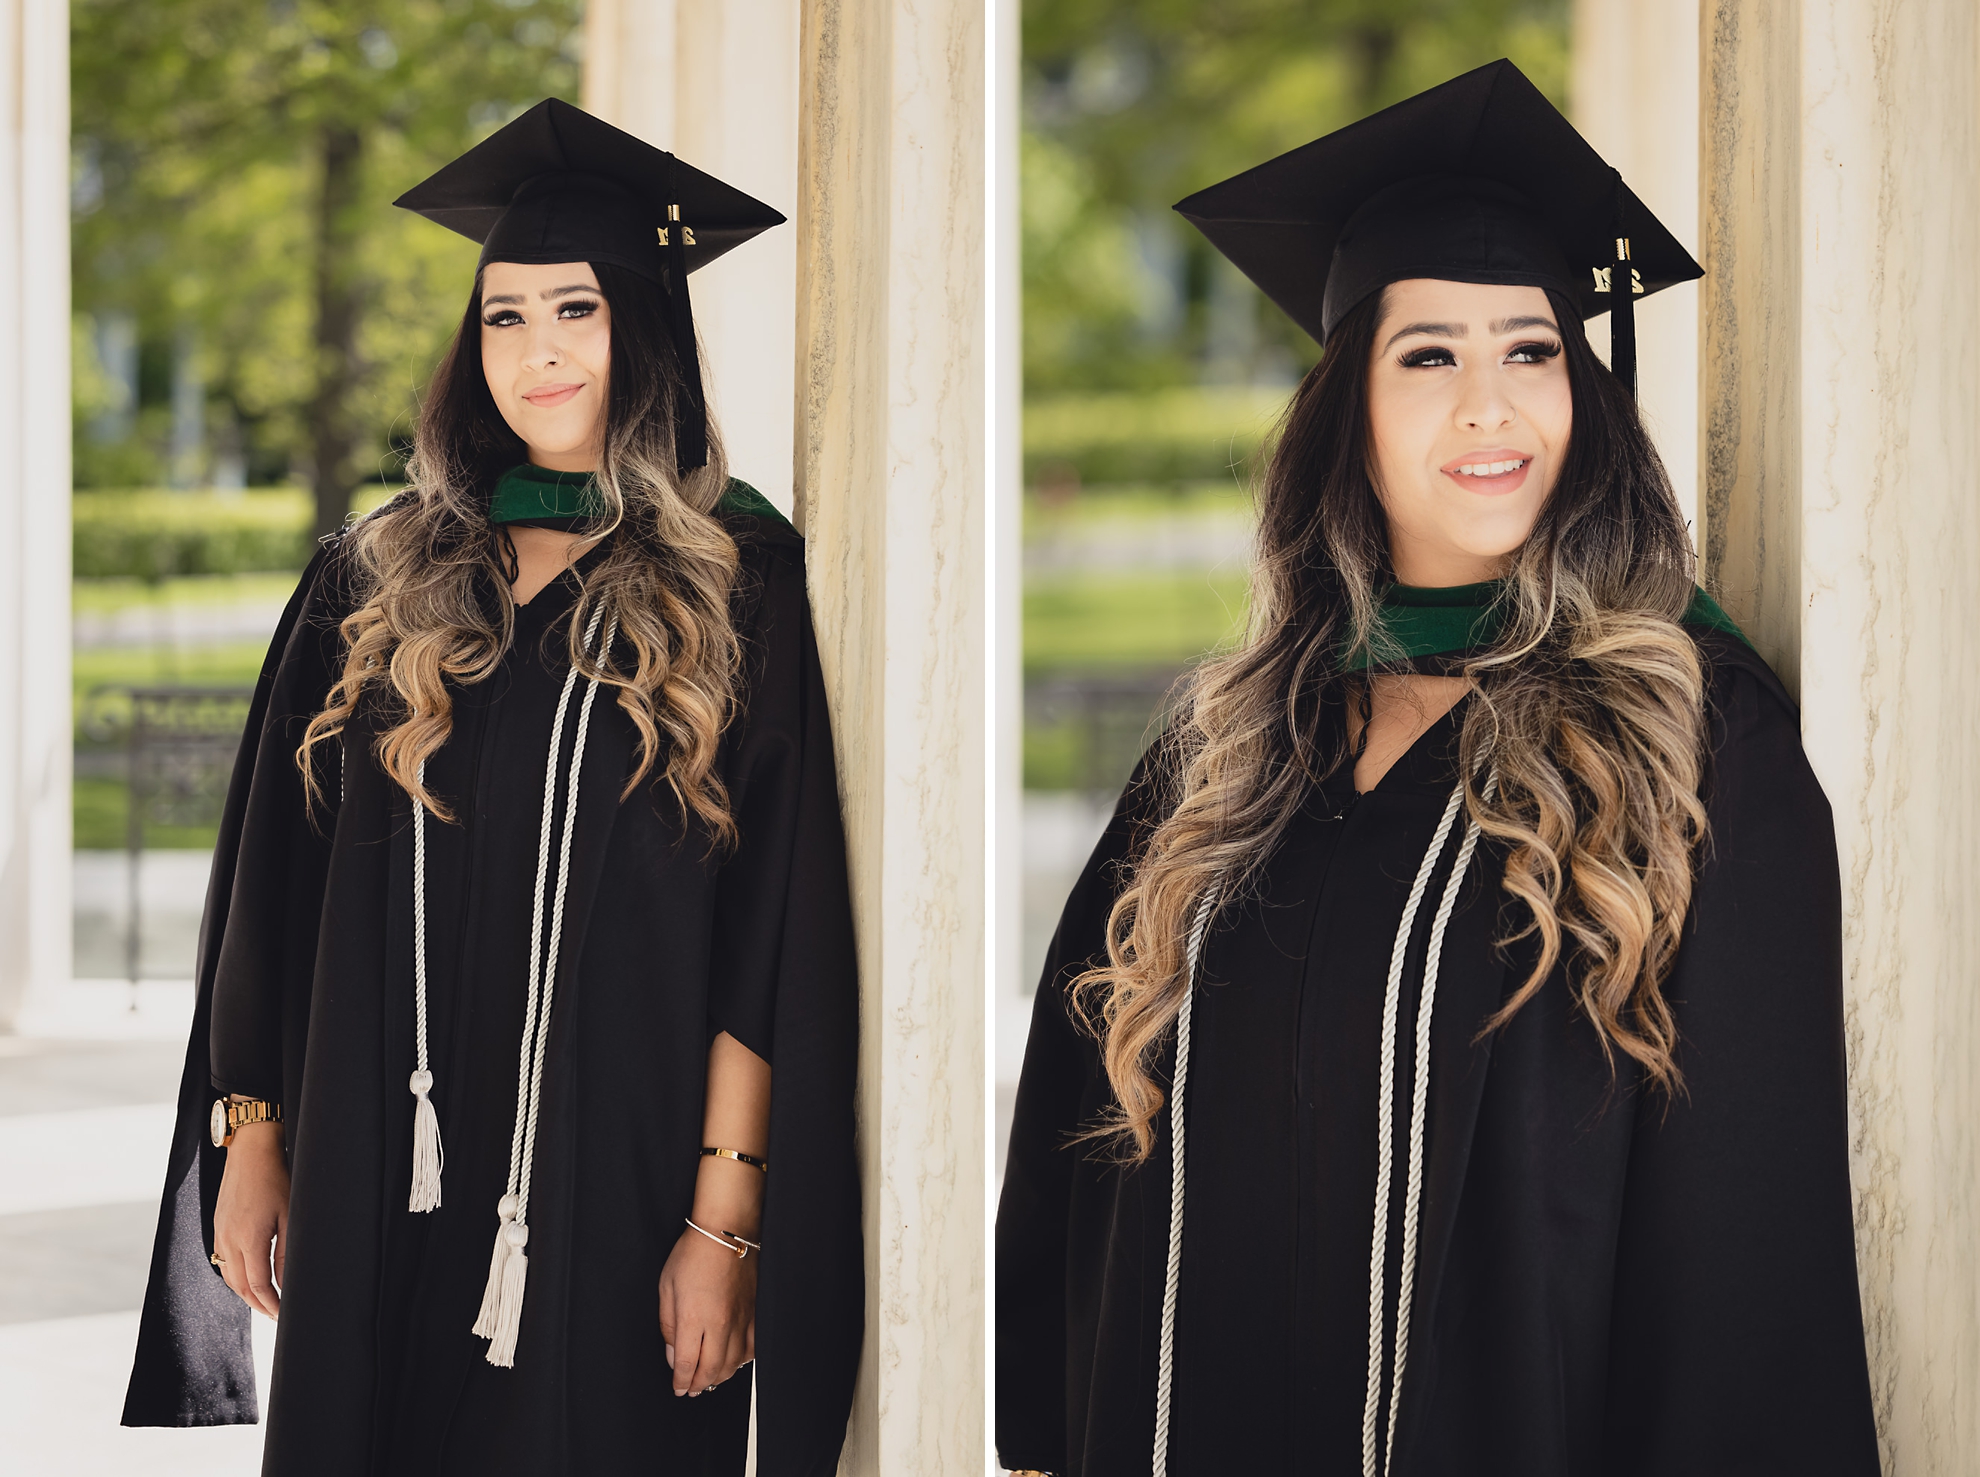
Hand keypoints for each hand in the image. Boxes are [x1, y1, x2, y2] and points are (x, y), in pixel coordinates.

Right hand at [212, 1121, 288, 1317]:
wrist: (250, 1151)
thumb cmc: (275, 1178)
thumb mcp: (290, 1215)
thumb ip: (286, 1253)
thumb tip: (285, 1283)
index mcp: (248, 1240)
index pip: (258, 1286)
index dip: (271, 1304)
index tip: (283, 1315)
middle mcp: (229, 1240)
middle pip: (240, 1286)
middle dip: (258, 1304)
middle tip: (275, 1315)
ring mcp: (220, 1234)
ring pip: (229, 1276)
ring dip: (245, 1293)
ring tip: (264, 1301)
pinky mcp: (218, 1227)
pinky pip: (222, 1261)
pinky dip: (234, 1276)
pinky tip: (247, 1277)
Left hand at [657, 1225, 756, 1396]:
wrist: (727, 1231)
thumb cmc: (693, 1253)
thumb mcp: (667, 1288)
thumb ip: (669, 1326)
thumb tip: (673, 1355)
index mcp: (694, 1318)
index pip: (687, 1364)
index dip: (681, 1382)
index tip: (677, 1388)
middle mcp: (721, 1324)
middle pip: (712, 1370)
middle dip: (699, 1385)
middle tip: (691, 1390)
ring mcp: (742, 1319)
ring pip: (734, 1363)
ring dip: (720, 1376)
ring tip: (709, 1378)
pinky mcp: (755, 1312)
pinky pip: (752, 1347)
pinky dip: (743, 1360)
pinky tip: (734, 1360)